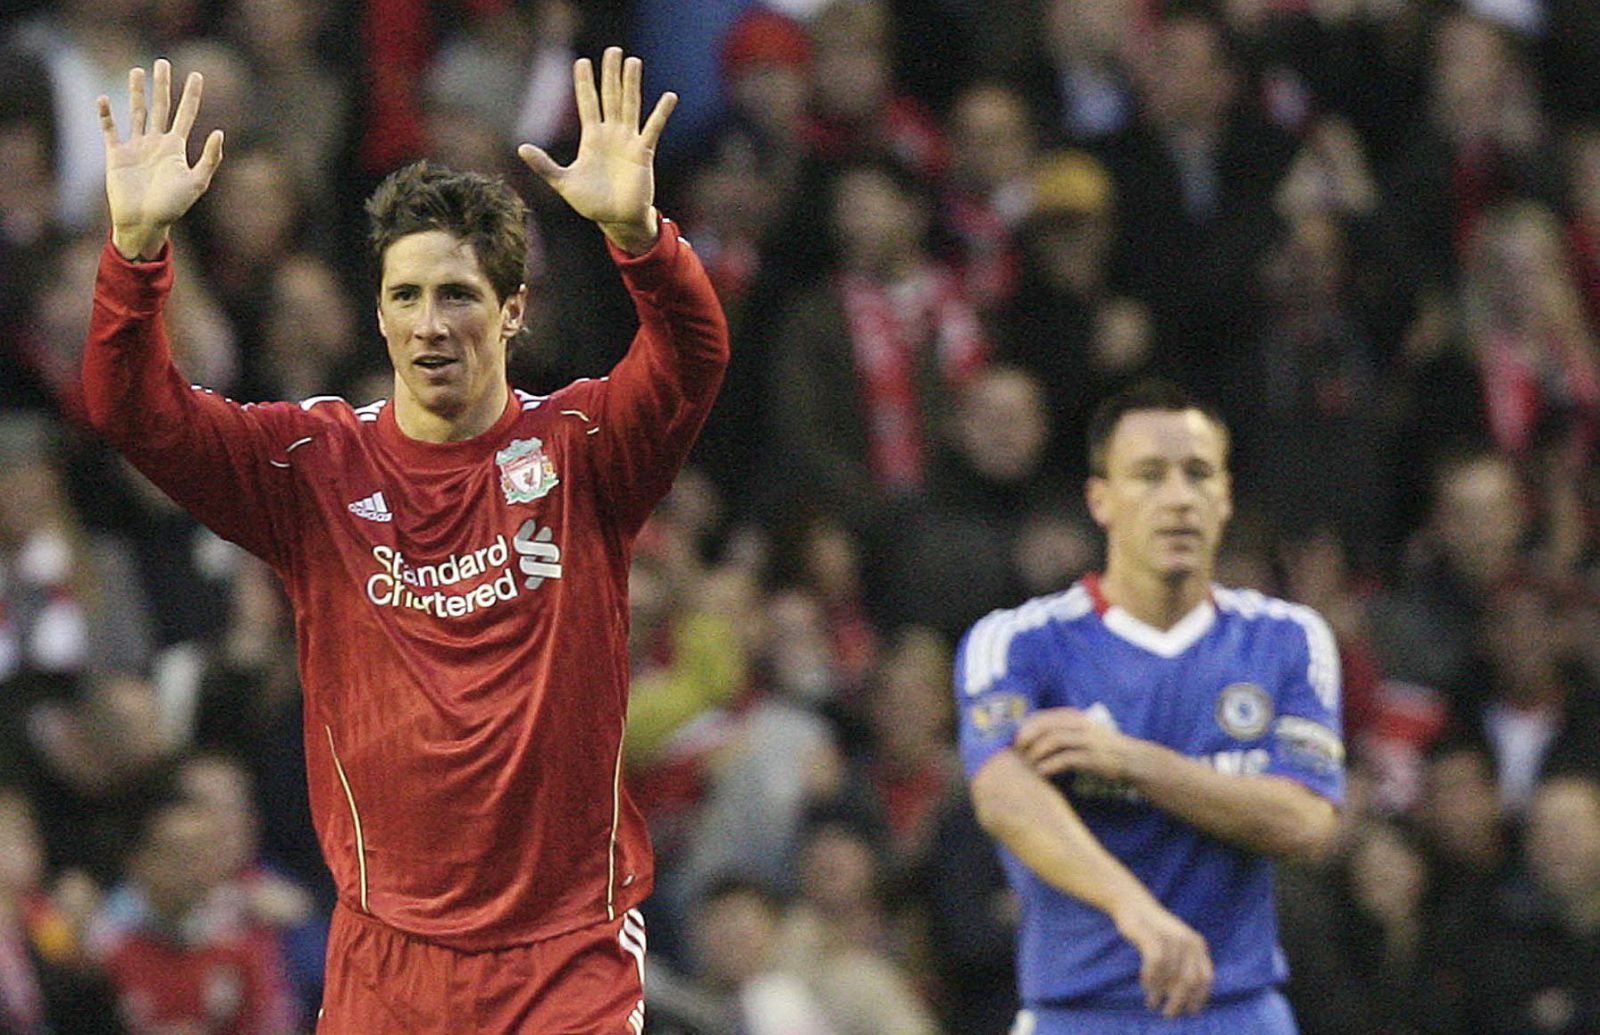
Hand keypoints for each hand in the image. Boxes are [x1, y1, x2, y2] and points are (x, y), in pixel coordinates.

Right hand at [99, 60, 223, 259]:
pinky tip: (104, 98)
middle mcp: (156, 143)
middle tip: (163, 62)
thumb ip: (209, 158)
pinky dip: (106, 115)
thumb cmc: (173, 207)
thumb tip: (220, 132)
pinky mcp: (116, 155)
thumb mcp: (197, 182)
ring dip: (136, 92)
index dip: (192, 95)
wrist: (144, 223)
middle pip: (160, 107)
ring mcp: (136, 147)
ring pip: (136, 112)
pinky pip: (110, 130)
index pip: (186, 114)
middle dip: (163, 85)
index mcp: (176, 148)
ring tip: (137, 71)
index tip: (197, 74)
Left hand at [517, 47, 676, 253]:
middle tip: (613, 50)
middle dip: (610, 73)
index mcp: (591, 138)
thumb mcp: (563, 182)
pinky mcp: (643, 152)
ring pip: (630, 105)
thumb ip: (544, 165)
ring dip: (632, 84)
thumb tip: (521, 148)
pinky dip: (661, 113)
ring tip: (634, 62)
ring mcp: (628, 141)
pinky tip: (669, 97)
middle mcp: (611, 134)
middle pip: (610, 96)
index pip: (587, 103)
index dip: (584, 83)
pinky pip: (653, 129)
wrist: (616, 220)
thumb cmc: (591, 203)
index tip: (582, 61)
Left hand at [1014, 707, 1140, 779]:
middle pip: (1043, 726)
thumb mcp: (1080, 732)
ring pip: (1052, 741)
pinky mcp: (1091, 756)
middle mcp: (1078, 724)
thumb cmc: (1099, 747)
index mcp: (1073, 716)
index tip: (1014, 741)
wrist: (1131, 758)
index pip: (1041, 716)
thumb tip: (1029, 736)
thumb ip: (1059, 730)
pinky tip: (1041, 773)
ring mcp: (1085, 739)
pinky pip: (1064, 759)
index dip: (1024, 728)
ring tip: (1028, 765)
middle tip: (1017, 753)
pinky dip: (1049, 766)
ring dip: (1036, 753)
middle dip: (1026, 739)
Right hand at [1111, 895, 1213, 1017]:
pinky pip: (1154, 966)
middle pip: (1189, 981)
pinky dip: (1149, 979)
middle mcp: (1189, 942)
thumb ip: (1185, 967)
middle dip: (1179, 1001)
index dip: (1200, 997)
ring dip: (1159, 993)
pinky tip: (1144, 985)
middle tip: (1168, 1014)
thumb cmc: (1154, 930)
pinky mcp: (1153, 936)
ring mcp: (1171, 938)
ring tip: (1151, 1002)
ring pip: (1170, 976)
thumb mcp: (1176, 946)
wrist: (1134, 904)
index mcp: (1198, 945)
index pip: (1206, 978)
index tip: (1190, 1011)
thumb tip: (1186, 1001)